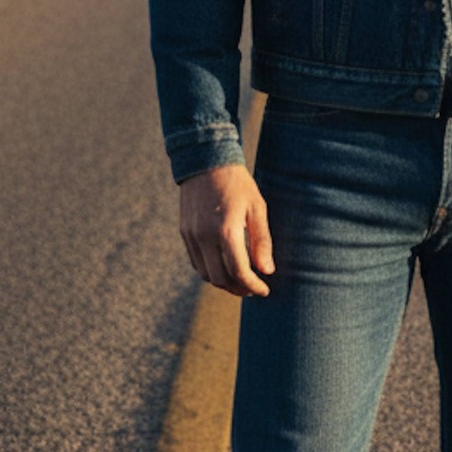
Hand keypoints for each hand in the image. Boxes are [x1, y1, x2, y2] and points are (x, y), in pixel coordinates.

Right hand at [179, 165, 274, 296]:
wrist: (207, 161)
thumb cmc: (238, 184)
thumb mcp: (257, 207)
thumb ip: (262, 241)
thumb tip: (267, 271)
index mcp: (226, 230)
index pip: (239, 271)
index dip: (253, 286)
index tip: (264, 290)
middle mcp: (205, 236)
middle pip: (220, 278)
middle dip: (238, 288)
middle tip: (253, 287)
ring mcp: (192, 235)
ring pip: (206, 274)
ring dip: (224, 283)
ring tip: (240, 280)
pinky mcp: (184, 233)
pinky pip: (196, 262)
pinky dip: (210, 272)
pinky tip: (224, 267)